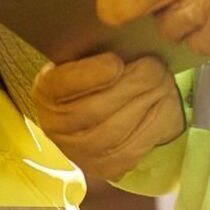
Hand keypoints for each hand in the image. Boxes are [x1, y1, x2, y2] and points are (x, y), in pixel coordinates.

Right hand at [32, 54, 183, 180]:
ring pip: (117, 130)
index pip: (62, 85)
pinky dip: (155, 124)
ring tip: (163, 81)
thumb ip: (93, 53)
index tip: (116, 62)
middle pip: (95, 109)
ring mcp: (80, 153)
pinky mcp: (107, 168)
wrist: (90, 121)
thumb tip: (122, 40)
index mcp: (46, 93)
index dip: (90, 75)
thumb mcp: (81, 60)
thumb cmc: (91, 80)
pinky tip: (162, 104)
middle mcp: (56, 127)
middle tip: (155, 66)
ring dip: (147, 103)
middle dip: (131, 86)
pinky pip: (135, 148)